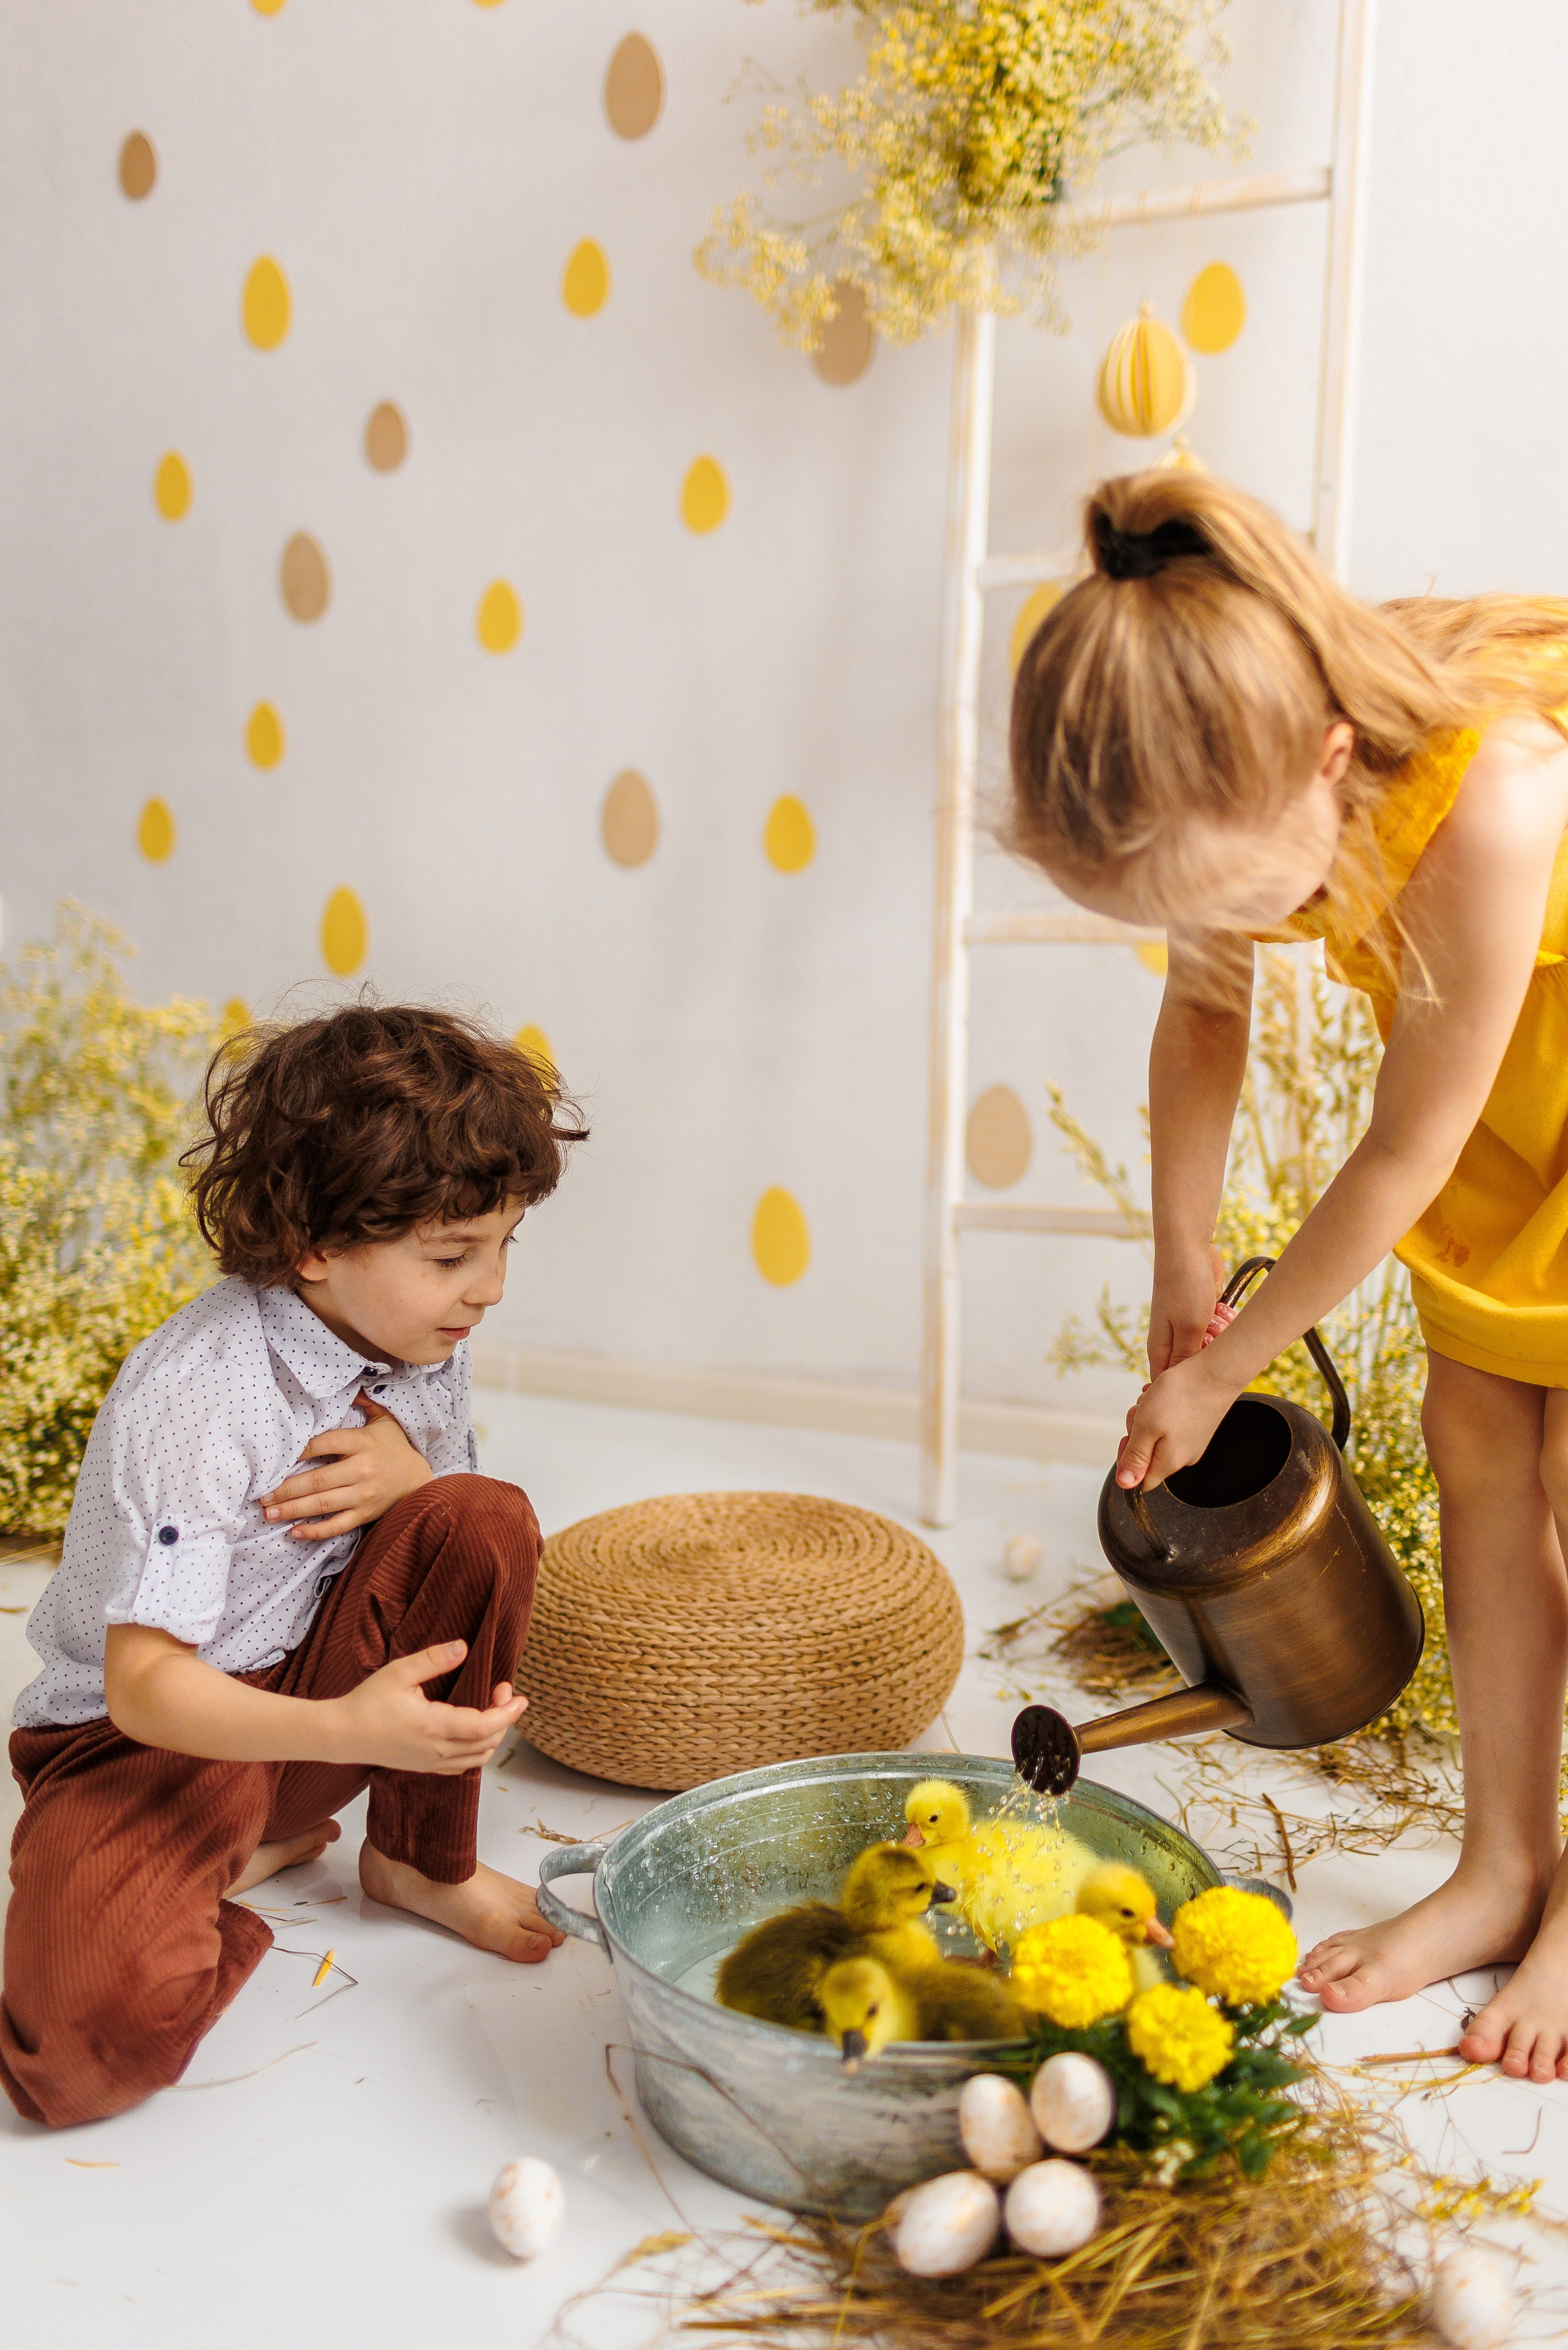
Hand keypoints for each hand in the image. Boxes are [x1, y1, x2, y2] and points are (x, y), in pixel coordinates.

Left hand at [261, 1392, 433, 1539]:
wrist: (419, 1480)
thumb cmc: (395, 1447)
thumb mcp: (385, 1420)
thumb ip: (365, 1402)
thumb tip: (346, 1383)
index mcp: (363, 1443)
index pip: (326, 1443)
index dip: (300, 1450)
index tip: (278, 1457)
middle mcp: (362, 1469)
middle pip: (318, 1480)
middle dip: (286, 1489)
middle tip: (261, 1495)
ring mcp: (363, 1495)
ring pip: (322, 1504)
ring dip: (292, 1510)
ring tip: (268, 1513)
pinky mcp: (365, 1514)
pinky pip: (337, 1526)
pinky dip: (315, 1531)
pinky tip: (295, 1532)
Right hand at [327, 1642, 526, 1773]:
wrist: (341, 1735)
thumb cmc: (367, 1701)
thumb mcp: (399, 1672)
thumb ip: (433, 1659)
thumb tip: (464, 1647)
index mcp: (432, 1726)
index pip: (483, 1727)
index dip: (506, 1714)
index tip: (519, 1697)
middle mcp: (436, 1750)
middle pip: (487, 1744)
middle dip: (504, 1719)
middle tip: (502, 1691)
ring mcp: (431, 1763)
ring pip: (477, 1758)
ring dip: (493, 1736)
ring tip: (493, 1708)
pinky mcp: (425, 1767)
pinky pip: (462, 1766)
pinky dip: (477, 1750)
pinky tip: (473, 1729)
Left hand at [1115, 1348, 1238, 1492]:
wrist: (1217, 1371)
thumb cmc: (1180, 1396)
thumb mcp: (1146, 1426)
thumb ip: (1135, 1457)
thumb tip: (1125, 1485)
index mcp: (1170, 1462)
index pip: (1141, 1481)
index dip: (1128, 1463)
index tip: (1128, 1437)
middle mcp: (1184, 1457)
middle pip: (1147, 1456)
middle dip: (1137, 1432)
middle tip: (1141, 1410)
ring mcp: (1192, 1441)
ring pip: (1156, 1436)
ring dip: (1147, 1417)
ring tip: (1154, 1397)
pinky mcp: (1197, 1426)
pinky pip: (1169, 1424)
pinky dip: (1161, 1409)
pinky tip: (1165, 1394)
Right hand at [1147, 1243, 1224, 1376]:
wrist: (1189, 1248)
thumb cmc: (1184, 1286)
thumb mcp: (1188, 1328)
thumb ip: (1184, 1359)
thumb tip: (1176, 1386)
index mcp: (1161, 1348)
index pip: (1166, 1382)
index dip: (1183, 1391)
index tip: (1205, 1385)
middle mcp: (1173, 1340)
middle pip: (1194, 1367)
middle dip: (1210, 1359)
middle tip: (1214, 1341)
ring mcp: (1189, 1327)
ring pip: (1210, 1349)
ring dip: (1219, 1338)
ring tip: (1217, 1321)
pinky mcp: (1203, 1316)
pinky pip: (1218, 1331)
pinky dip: (1224, 1324)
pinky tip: (1222, 1312)